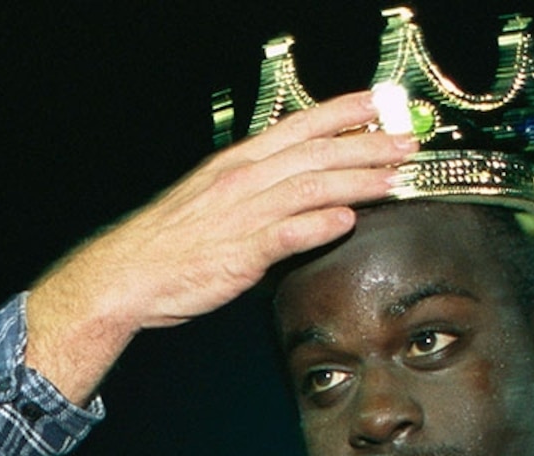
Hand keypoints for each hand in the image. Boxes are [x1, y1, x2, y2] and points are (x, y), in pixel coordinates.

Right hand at [25, 92, 415, 398]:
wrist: (126, 274)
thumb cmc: (170, 243)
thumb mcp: (214, 202)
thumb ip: (261, 196)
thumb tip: (305, 198)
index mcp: (238, 164)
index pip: (300, 127)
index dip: (343, 112)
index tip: (379, 103)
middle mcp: (243, 181)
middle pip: (316, 153)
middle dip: (367, 145)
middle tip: (407, 142)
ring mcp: (242, 215)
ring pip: (310, 187)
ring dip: (357, 180)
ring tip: (395, 179)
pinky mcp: (238, 253)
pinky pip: (286, 234)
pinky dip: (318, 225)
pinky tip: (346, 221)